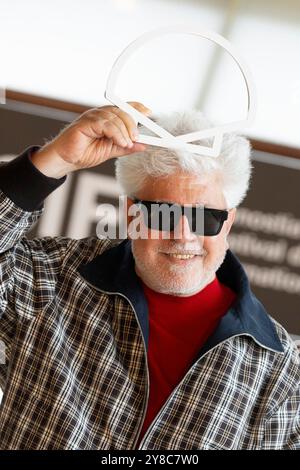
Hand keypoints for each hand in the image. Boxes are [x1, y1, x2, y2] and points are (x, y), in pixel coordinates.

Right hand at [31, 102, 150, 177]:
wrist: (66, 160)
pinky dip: (116, 133)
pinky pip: (105, 124)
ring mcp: (92, 117)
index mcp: (106, 119)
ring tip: (127, 143)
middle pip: (122, 111)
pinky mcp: (85, 123)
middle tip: (138, 138)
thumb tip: (142, 145)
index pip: (124, 108)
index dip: (137, 108)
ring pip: (115, 118)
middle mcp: (99, 114)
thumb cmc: (84, 153)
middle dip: (132, 124)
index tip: (149, 113)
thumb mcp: (111, 151)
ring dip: (124, 132)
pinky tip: (119, 142)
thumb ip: (126, 147)